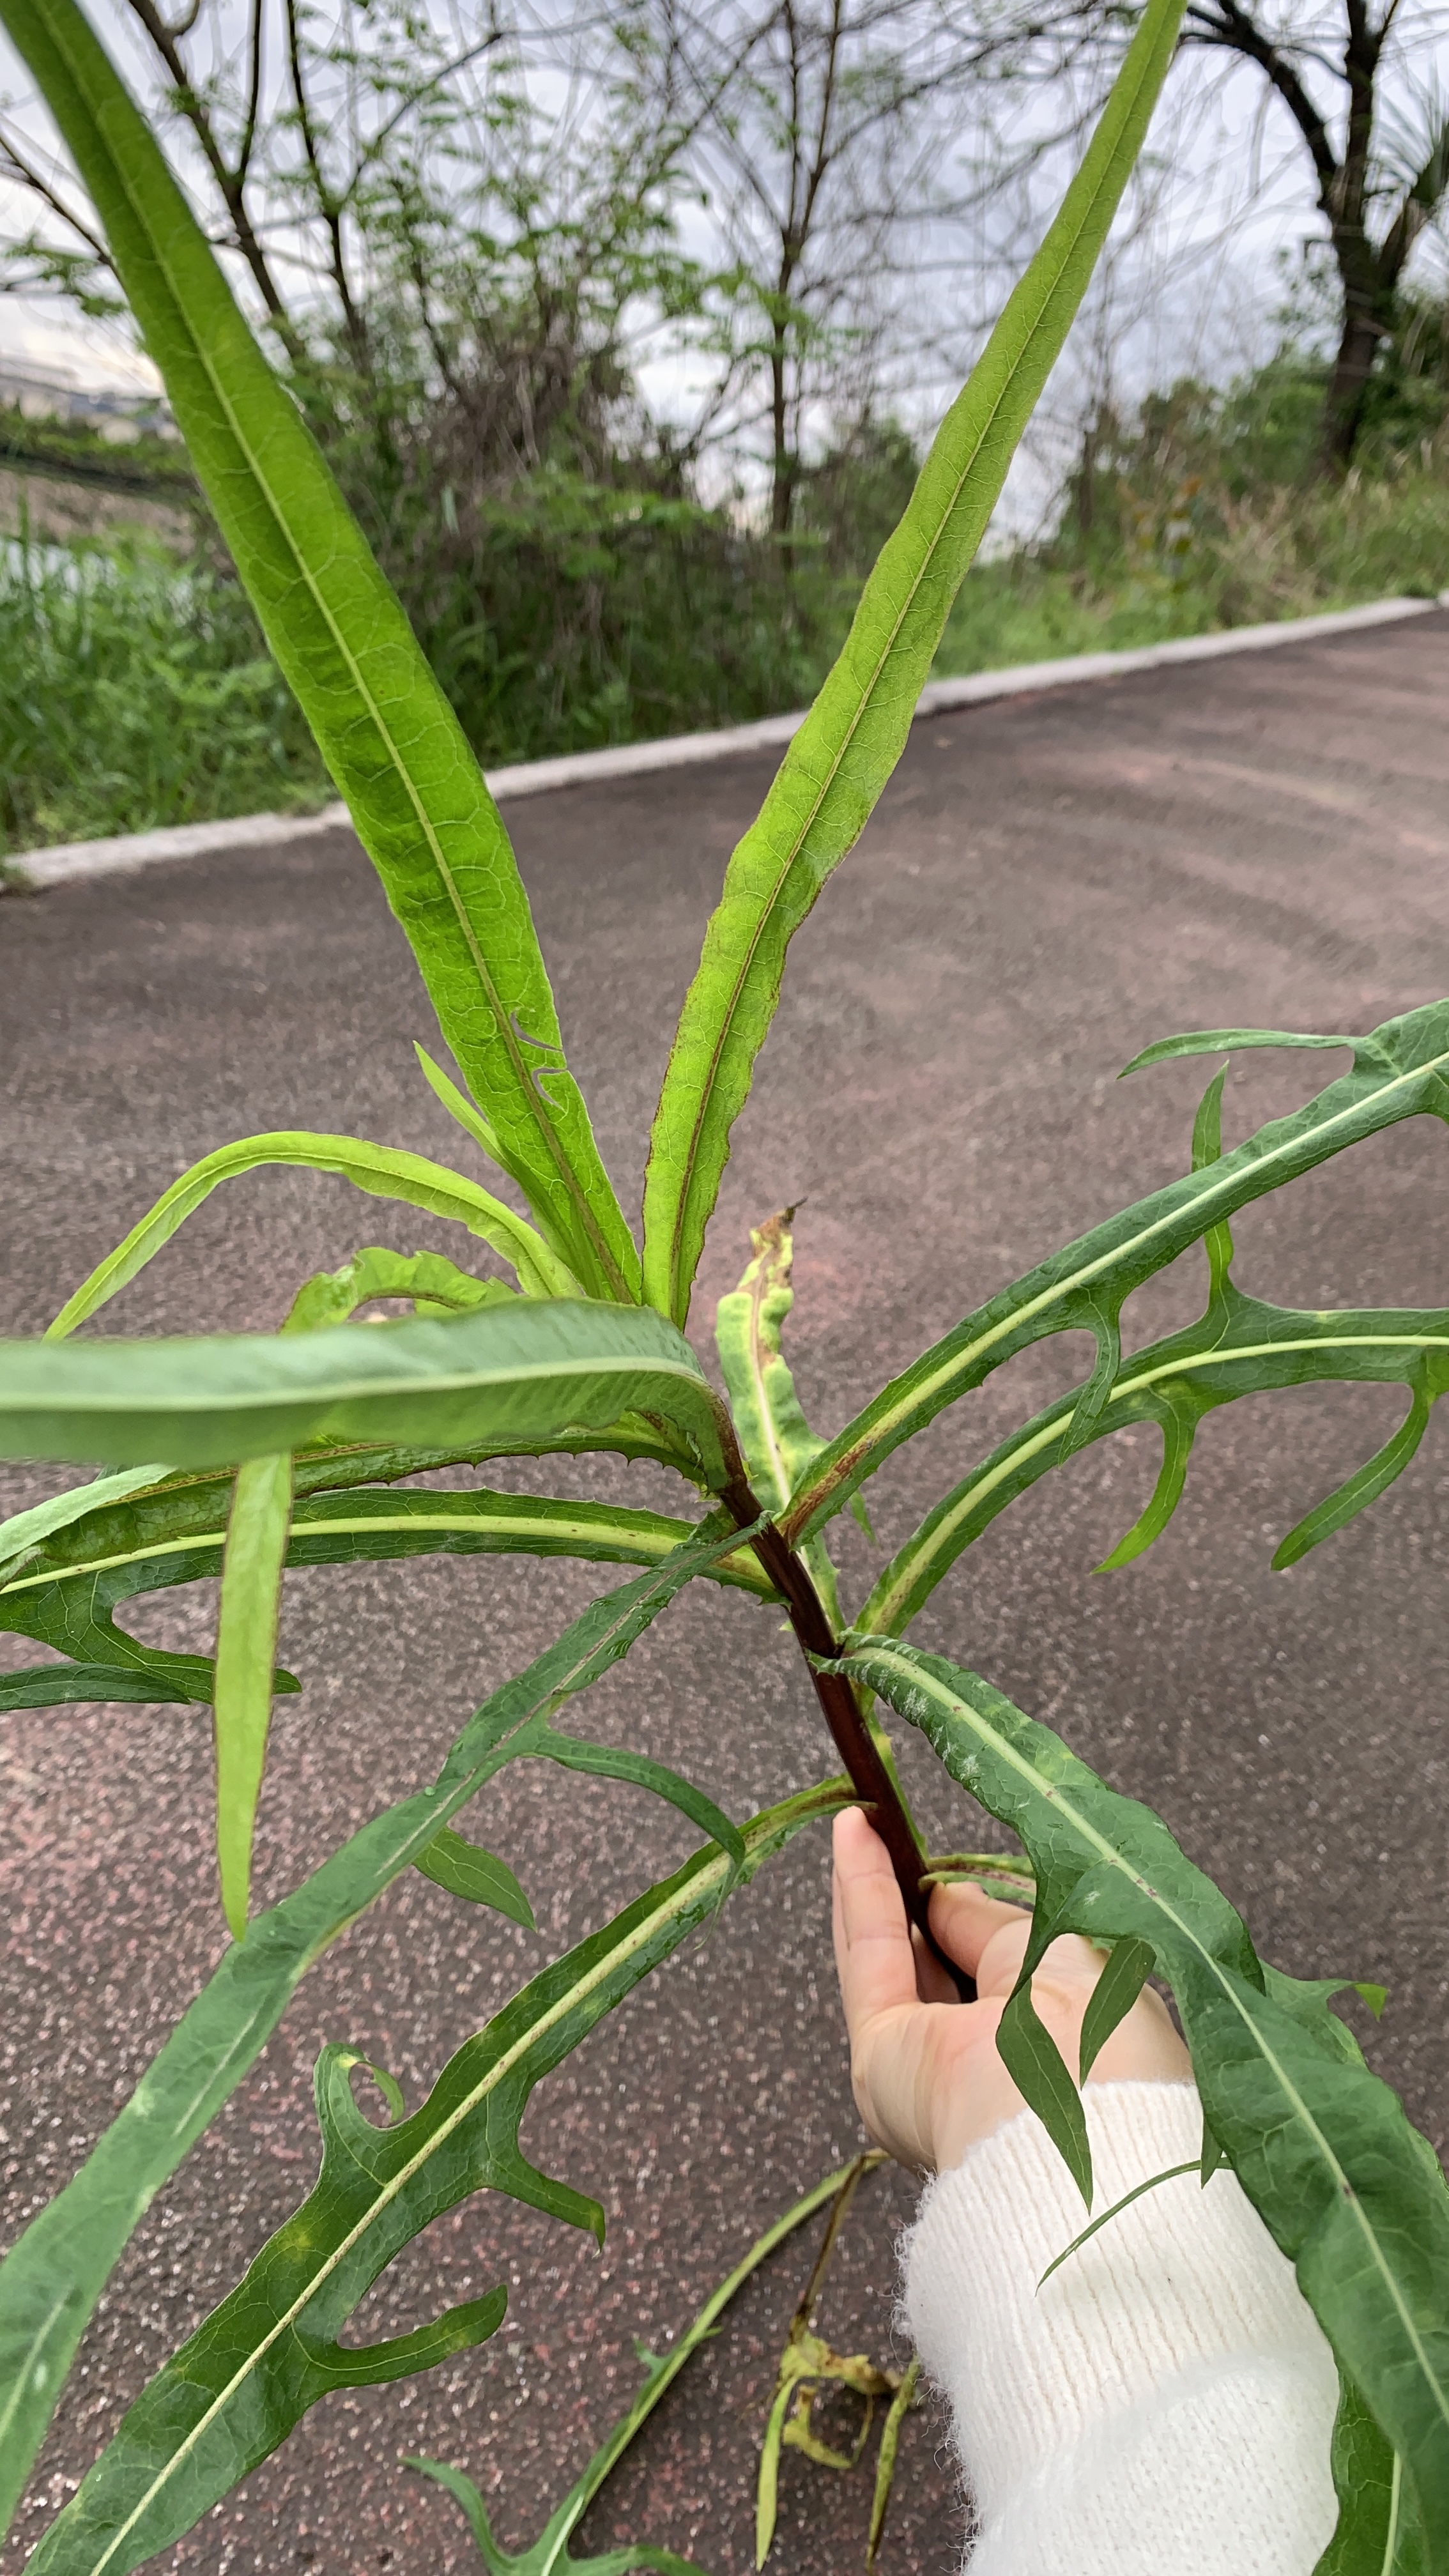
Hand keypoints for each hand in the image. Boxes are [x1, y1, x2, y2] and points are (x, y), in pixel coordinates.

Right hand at [832, 1806, 1192, 2171]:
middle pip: (937, 1967)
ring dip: (877, 1882)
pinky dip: (859, 1890)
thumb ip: (995, 1923)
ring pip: (894, 1958)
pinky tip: (853, 1830)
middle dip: (917, 1900)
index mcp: (1056, 2051)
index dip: (974, 1917)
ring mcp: (931, 2064)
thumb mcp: (1064, 1950)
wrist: (1076, 2126)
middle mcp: (991, 2066)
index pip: (1002, 1974)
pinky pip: (870, 1958)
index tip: (951, 1870)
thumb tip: (944, 1896)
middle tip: (894, 1831)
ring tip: (865, 1815)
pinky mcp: (883, 2058)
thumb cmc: (1105, 2037)